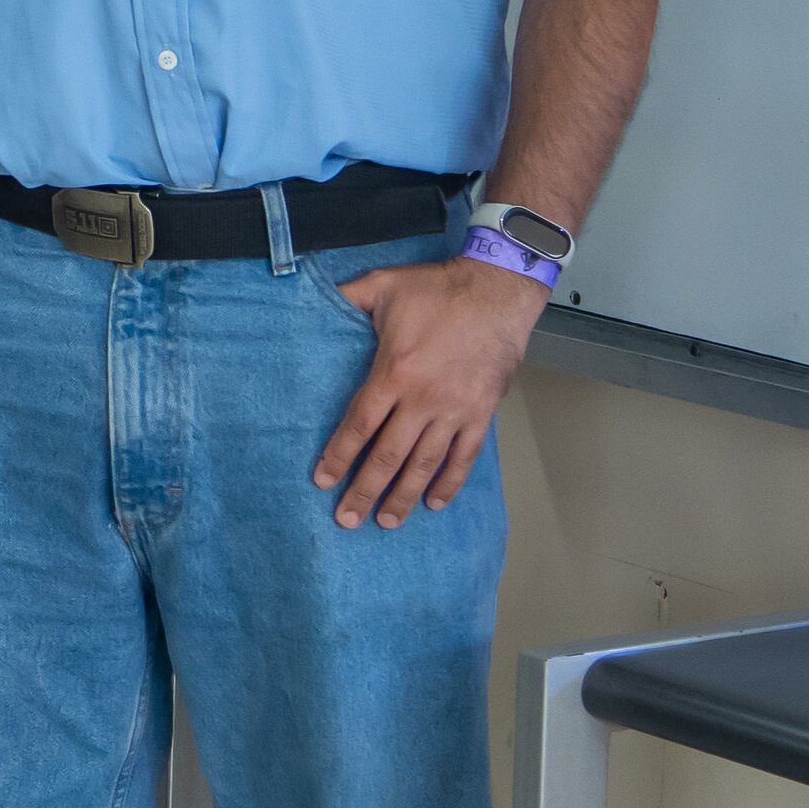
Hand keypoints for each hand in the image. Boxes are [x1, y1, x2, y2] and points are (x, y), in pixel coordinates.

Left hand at [310, 256, 549, 527]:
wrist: (498, 291)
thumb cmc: (439, 289)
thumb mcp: (382, 286)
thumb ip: (346, 299)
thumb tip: (310, 300)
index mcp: (394, 373)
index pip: (359, 425)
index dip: (339, 456)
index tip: (323, 481)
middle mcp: (423, 400)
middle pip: (388, 455)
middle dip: (365, 490)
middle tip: (346, 520)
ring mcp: (455, 410)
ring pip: (425, 464)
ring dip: (404, 496)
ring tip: (385, 522)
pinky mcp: (481, 413)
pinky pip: (464, 456)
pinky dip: (449, 482)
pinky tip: (434, 502)